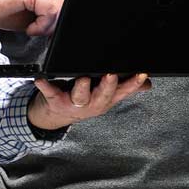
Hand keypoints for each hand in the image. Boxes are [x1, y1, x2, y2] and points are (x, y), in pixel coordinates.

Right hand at [0, 0, 66, 36]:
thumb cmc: (0, 6)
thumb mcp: (30, 15)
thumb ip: (46, 18)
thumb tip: (56, 29)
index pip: (69, 2)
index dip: (61, 19)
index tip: (49, 32)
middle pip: (67, 6)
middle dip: (55, 25)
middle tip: (40, 32)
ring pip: (60, 10)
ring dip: (48, 27)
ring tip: (33, 30)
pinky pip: (50, 11)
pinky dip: (41, 25)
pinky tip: (29, 28)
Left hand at [28, 73, 150, 130]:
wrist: (54, 114)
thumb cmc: (82, 99)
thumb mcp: (105, 95)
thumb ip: (125, 88)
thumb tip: (147, 83)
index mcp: (106, 99)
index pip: (123, 91)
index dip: (133, 84)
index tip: (141, 74)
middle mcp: (92, 103)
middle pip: (103, 95)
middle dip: (108, 86)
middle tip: (111, 74)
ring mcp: (73, 103)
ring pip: (80, 96)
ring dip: (82, 88)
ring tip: (83, 78)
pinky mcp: (55, 100)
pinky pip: (50, 92)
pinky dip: (45, 85)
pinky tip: (41, 79)